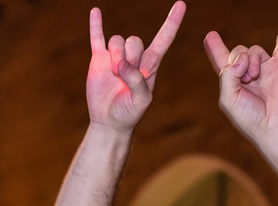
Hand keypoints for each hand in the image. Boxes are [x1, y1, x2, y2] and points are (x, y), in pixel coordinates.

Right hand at [86, 2, 184, 131]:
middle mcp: (134, 58)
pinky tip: (95, 12)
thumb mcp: (141, 101)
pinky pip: (97, 37)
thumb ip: (137, 82)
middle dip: (127, 57)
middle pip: (134, 40)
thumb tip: (122, 65)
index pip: (164, 40)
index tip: (181, 4)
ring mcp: (116, 57)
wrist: (109, 121)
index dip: (172, 23)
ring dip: (114, 55)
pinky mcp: (99, 59)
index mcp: (150, 66)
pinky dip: (96, 25)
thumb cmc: (130, 113)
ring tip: (113, 74)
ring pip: (117, 40)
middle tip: (123, 75)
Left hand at [203, 26, 277, 140]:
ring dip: (252, 60)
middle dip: (237, 59)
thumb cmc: (249, 117)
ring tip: (254, 76)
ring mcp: (265, 69)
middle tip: (244, 77)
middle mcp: (248, 74)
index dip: (215, 47)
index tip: (210, 36)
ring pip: (254, 49)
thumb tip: (243, 57)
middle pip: (237, 51)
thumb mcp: (228, 98)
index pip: (221, 60)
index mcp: (232, 82)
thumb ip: (227, 75)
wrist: (274, 126)